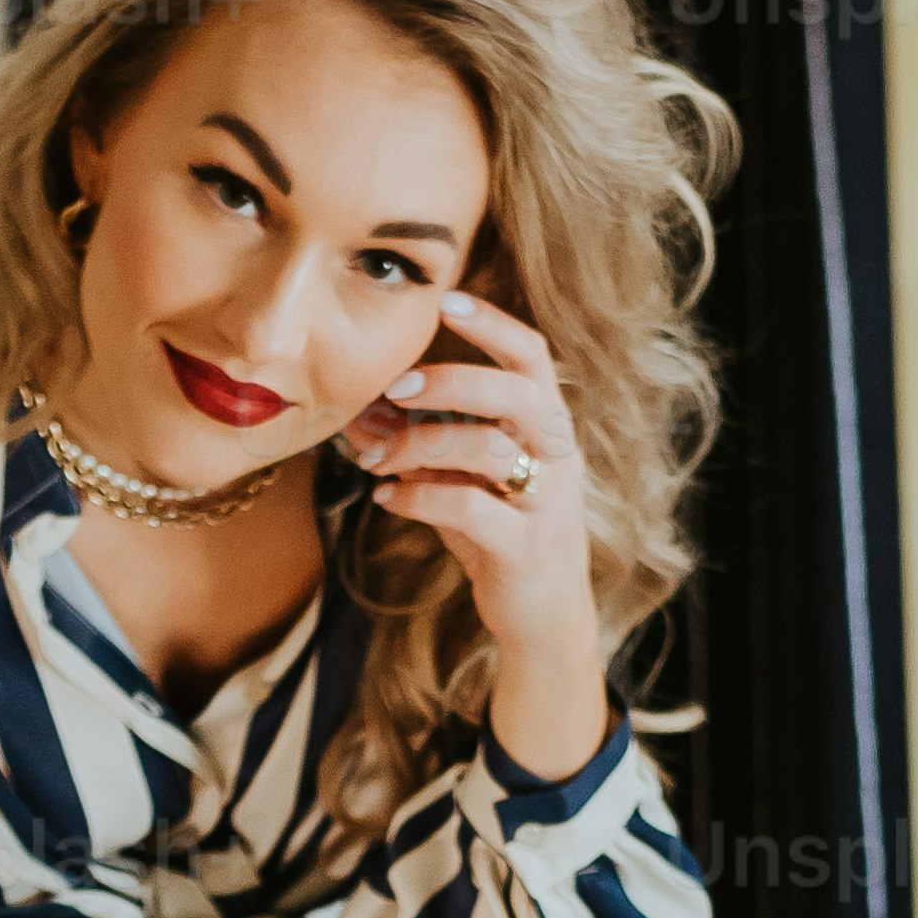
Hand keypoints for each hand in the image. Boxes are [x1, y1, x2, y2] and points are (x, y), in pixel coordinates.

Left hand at [339, 291, 607, 777]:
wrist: (544, 617)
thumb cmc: (502, 534)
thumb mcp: (469, 477)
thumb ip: (429, 441)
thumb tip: (360, 409)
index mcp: (549, 427)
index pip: (532, 357)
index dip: (493, 325)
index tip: (446, 300)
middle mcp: (558, 457)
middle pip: (517, 393)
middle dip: (451, 381)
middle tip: (395, 387)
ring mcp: (546, 504)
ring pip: (489, 450)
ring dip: (419, 444)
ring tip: (373, 455)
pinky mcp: (523, 549)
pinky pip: (468, 509)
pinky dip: (417, 497)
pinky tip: (386, 499)